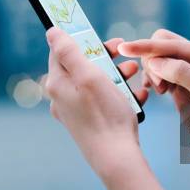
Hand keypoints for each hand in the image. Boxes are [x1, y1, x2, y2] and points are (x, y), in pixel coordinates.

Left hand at [45, 27, 147, 176]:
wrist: (117, 158)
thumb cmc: (105, 116)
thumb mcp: (88, 76)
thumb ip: (69, 52)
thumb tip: (52, 31)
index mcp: (57, 84)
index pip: (62, 51)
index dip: (82, 39)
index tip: (102, 37)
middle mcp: (61, 98)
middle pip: (81, 66)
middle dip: (105, 56)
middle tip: (123, 51)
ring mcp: (75, 111)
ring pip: (95, 82)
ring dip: (116, 73)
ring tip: (135, 71)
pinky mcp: (89, 122)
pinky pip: (103, 100)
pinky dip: (120, 93)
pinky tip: (137, 94)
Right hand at [118, 29, 189, 163]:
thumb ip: (182, 73)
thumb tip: (154, 60)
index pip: (175, 44)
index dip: (148, 46)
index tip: (124, 47)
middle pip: (165, 44)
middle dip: (153, 59)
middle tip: (158, 85)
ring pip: (160, 58)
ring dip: (153, 71)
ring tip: (161, 91)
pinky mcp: (182, 86)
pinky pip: (160, 73)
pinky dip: (153, 78)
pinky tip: (154, 91)